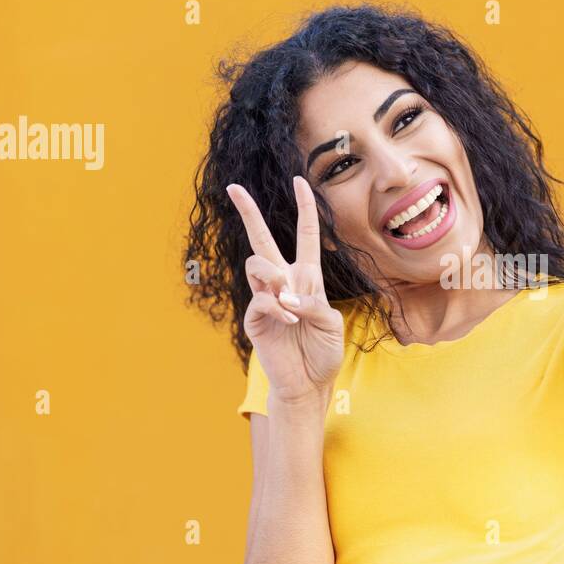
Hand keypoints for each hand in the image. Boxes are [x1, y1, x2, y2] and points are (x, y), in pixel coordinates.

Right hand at [225, 177, 344, 407]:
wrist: (309, 383)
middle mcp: (283, 282)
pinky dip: (278, 309)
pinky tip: (289, 323)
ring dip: (274, 277)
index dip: (305, 207)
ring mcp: (266, 299)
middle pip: (262, 239)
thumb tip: (286, 294)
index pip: (305, 235)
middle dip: (248, 212)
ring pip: (257, 264)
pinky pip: (260, 299)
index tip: (299, 180)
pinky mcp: (254, 318)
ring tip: (288, 300)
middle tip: (233, 187)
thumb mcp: (331, 323)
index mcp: (307, 278)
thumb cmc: (323, 352)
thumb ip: (313, 303)